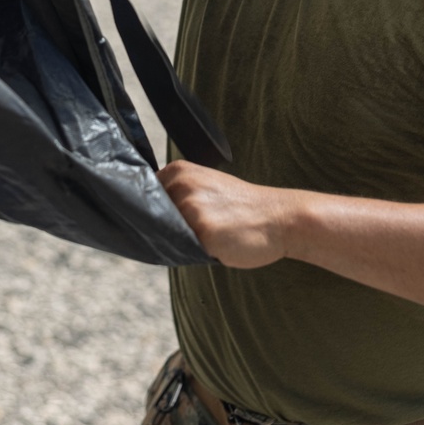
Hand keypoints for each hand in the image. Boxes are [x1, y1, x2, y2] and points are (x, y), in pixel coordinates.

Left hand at [158, 160, 294, 267]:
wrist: (280, 217)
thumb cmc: (243, 207)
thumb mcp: (205, 187)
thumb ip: (177, 197)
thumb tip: (146, 220)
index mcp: (179, 171)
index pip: (143, 195)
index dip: (150, 212)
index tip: (167, 220)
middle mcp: (181, 186)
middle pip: (150, 218)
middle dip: (164, 229)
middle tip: (197, 231)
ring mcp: (190, 208)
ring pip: (165, 236)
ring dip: (178, 243)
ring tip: (211, 236)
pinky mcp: (202, 231)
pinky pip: (182, 251)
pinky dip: (193, 254)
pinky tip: (216, 245)